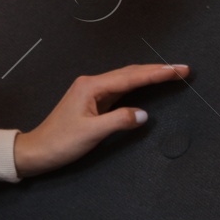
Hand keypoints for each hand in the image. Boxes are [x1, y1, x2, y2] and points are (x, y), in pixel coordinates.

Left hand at [13, 63, 188, 176]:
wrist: (37, 150)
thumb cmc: (60, 142)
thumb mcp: (92, 133)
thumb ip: (119, 121)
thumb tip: (143, 114)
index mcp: (91, 86)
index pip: (131, 77)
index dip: (157, 73)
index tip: (178, 69)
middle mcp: (92, 84)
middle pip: (130, 73)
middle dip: (157, 70)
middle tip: (182, 70)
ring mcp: (92, 92)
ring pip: (126, 80)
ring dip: (148, 76)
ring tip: (171, 74)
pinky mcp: (92, 101)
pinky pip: (120, 90)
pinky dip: (137, 87)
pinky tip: (146, 86)